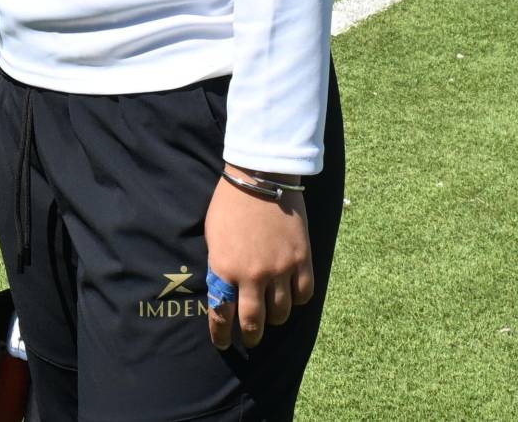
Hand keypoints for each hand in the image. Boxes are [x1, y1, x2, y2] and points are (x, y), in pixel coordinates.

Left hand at [204, 168, 312, 350]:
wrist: (260, 176)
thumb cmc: (230, 204)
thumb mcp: (213, 237)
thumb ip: (219, 267)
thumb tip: (224, 291)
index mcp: (224, 269)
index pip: (222, 315)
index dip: (221, 335)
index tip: (222, 342)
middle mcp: (253, 275)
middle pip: (254, 323)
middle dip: (251, 336)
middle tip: (250, 338)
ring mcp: (280, 268)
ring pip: (281, 313)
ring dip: (275, 319)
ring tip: (271, 315)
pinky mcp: (302, 259)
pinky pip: (304, 294)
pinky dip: (297, 300)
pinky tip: (290, 296)